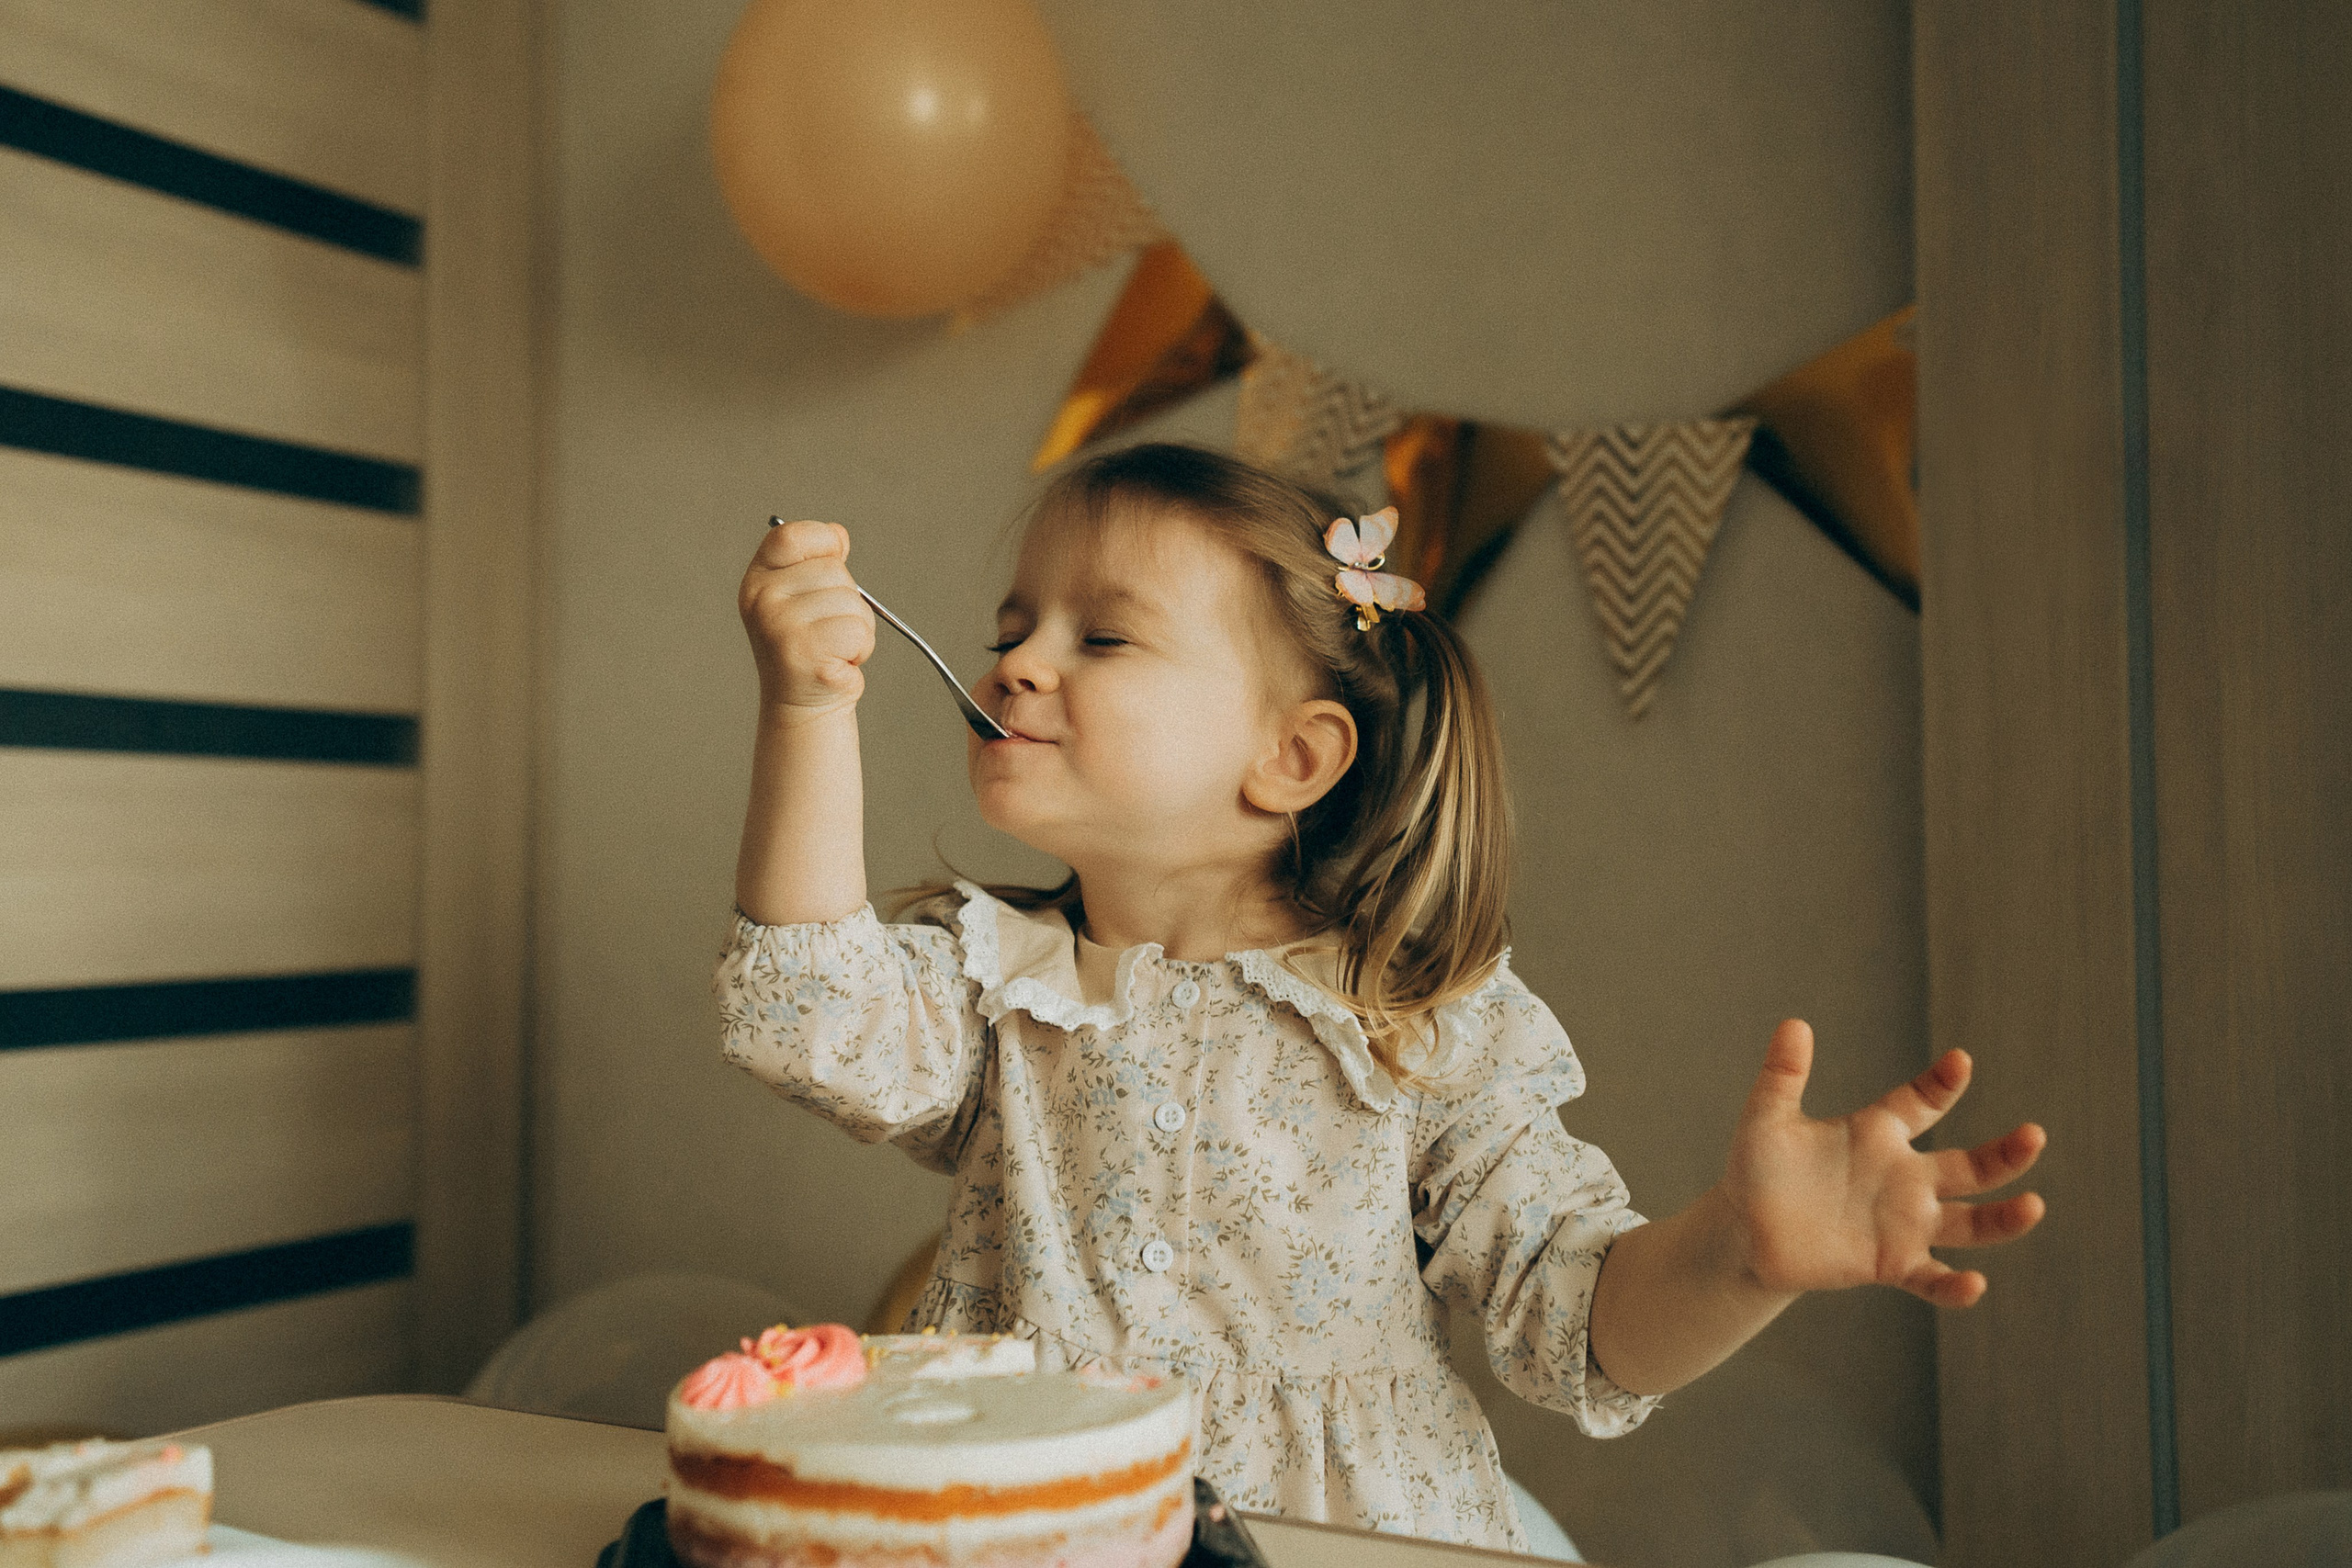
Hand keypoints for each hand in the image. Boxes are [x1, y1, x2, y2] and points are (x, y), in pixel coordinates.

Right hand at [739, 521, 873, 713]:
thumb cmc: (809, 648)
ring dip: (857, 628)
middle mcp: (762, 600)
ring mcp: (779, 626)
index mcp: (758, 580)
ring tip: (833, 648)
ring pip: (851, 602)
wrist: (804, 704)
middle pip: (835, 570)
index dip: (823, 543)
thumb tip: (838, 533)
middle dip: (848, 600)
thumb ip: (819, 562)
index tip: (832, 562)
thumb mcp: (806, 597)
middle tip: (828, 629)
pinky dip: (861, 649)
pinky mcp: (804, 653)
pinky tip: (838, 662)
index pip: (792, 536)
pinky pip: (858, 631)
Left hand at [1722, 1019, 2045, 1307]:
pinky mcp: (1890, 1264)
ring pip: (1969, 1223)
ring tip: (2035, 1205)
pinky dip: (1954, 1286)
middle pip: (1970, 1167)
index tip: (1960, 1061)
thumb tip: (1794, 1023)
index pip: (1922, 1102)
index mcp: (1878, 1133)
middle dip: (2005, 1154)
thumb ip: (1782, 1076)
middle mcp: (1903, 1177)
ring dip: (2003, 1219)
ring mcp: (1902, 1224)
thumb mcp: (1766, 1120)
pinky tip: (1973, 1285)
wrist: (1745, 1231)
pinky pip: (1931, 1278)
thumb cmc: (1758, 1170)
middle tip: (2034, 1136)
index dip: (1942, 1083)